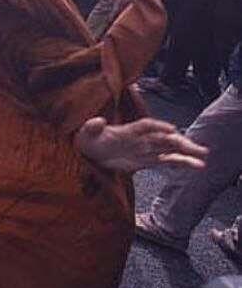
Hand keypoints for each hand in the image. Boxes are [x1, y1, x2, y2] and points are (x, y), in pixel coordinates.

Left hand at [75, 116, 206, 173]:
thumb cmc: (87, 138)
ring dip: (185, 154)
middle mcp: (139, 139)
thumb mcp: (85, 132)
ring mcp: (144, 149)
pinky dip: (178, 163)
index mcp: (127, 130)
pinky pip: (164, 161)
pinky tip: (193, 166)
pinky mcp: (144, 161)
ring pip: (168, 150)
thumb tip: (97, 121)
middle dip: (181, 143)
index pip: (147, 126)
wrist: (88, 151)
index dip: (159, 127)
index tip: (172, 130)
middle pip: (164, 139)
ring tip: (201, 161)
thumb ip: (91, 127)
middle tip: (198, 150)